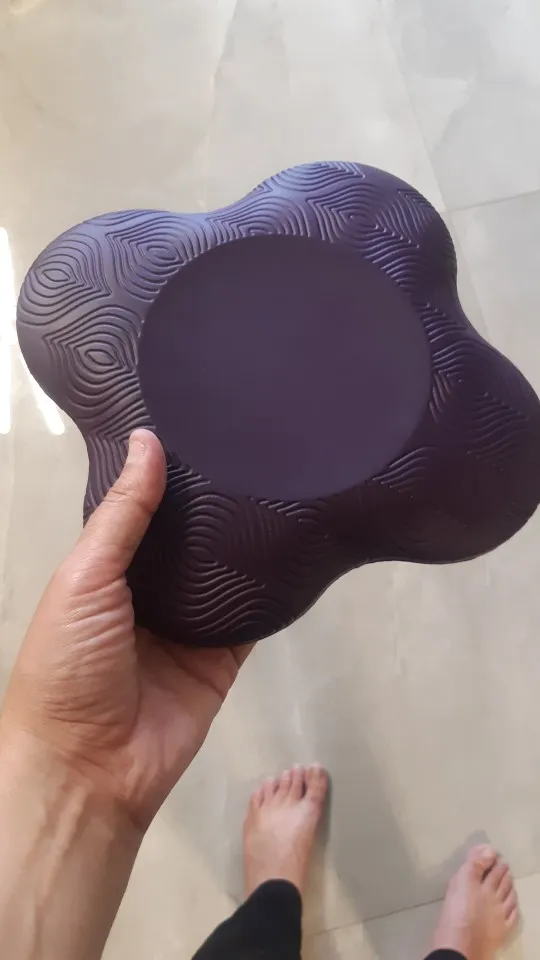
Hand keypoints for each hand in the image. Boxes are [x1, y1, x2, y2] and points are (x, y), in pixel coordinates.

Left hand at [0, 430, 250, 830]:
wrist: (90, 766)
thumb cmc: (68, 662)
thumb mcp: (84, 577)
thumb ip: (122, 514)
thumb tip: (147, 442)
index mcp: (107, 570)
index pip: (143, 511)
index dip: (166, 475)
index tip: (203, 427)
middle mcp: (150, 593)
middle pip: (189, 541)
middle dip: (213, 505)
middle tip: (256, 449)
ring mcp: (189, 626)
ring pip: (224, 575)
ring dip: (244, 543)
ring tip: (281, 483)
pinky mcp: (223, 658)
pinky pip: (252, 618)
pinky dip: (269, 592)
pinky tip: (293, 550)